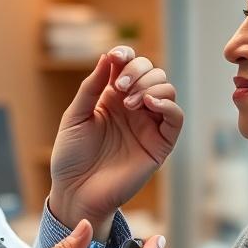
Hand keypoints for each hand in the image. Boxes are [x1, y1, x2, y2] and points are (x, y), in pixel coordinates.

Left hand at [49, 47, 183, 239]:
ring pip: (167, 90)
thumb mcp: (75, 116)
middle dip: (138, 72)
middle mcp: (134, 108)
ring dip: (150, 87)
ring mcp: (149, 125)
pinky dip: (168, 105)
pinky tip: (149, 104)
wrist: (75, 192)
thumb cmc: (71, 156)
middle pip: (152, 73)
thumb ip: (92, 87)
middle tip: (120, 87)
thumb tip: (108, 57)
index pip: (130, 66)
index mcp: (113, 98)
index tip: (117, 56)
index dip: (127, 55)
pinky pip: (175, 118)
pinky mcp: (160, 145)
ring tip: (129, 102)